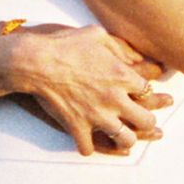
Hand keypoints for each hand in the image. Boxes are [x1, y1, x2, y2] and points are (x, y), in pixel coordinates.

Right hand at [1, 23, 172, 157]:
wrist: (35, 62)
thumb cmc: (65, 45)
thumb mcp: (96, 35)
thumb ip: (120, 46)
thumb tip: (137, 58)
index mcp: (122, 75)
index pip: (148, 91)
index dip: (146, 94)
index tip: (139, 94)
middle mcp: (115, 98)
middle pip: (146, 120)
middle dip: (146, 123)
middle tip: (141, 121)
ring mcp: (97, 115)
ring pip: (125, 140)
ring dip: (124, 140)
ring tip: (120, 136)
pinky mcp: (77, 127)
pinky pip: (89, 148)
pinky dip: (88, 147)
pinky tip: (87, 142)